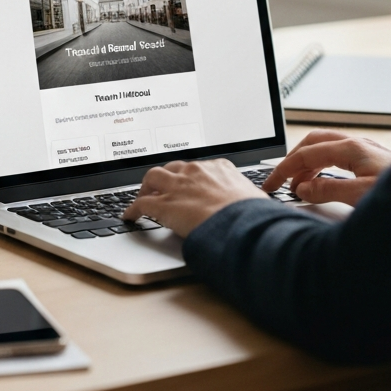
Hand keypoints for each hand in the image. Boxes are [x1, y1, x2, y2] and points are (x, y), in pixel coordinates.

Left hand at [123, 158, 268, 237]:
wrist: (241, 223)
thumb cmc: (253, 214)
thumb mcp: (256, 198)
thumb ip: (250, 198)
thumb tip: (260, 205)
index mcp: (219, 167)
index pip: (198, 167)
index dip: (189, 176)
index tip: (188, 182)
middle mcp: (196, 171)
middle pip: (173, 166)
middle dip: (166, 176)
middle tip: (162, 187)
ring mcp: (178, 186)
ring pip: (152, 177)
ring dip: (146, 186)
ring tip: (144, 196)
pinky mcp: (163, 204)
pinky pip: (141, 203)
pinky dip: (133, 209)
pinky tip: (130, 216)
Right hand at [261, 130, 390, 205]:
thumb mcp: (360, 197)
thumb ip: (328, 191)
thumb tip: (302, 189)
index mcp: (352, 148)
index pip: (306, 153)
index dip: (284, 169)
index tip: (271, 184)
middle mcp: (358, 144)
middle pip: (313, 142)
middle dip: (292, 160)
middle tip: (279, 181)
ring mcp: (366, 150)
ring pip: (325, 147)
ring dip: (307, 164)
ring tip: (298, 186)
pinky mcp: (373, 160)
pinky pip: (337, 156)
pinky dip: (322, 167)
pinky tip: (322, 183)